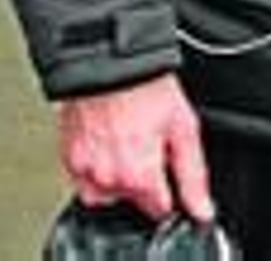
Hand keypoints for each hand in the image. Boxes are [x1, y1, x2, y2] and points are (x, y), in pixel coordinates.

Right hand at [57, 74, 213, 224]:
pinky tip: (108, 140)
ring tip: (127, 142)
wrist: (111, 60)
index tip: (167, 168)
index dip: (168, 189)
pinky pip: (84, 178)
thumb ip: (193, 176)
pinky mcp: (69, 157)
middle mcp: (108, 180)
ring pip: (106, 193)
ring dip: (117, 177)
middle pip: (132, 200)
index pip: (160, 210)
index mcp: (139, 177)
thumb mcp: (184, 128)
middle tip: (147, 142)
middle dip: (142, 179)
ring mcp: (85, 170)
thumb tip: (202, 210)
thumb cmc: (147, 87)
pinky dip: (97, 166)